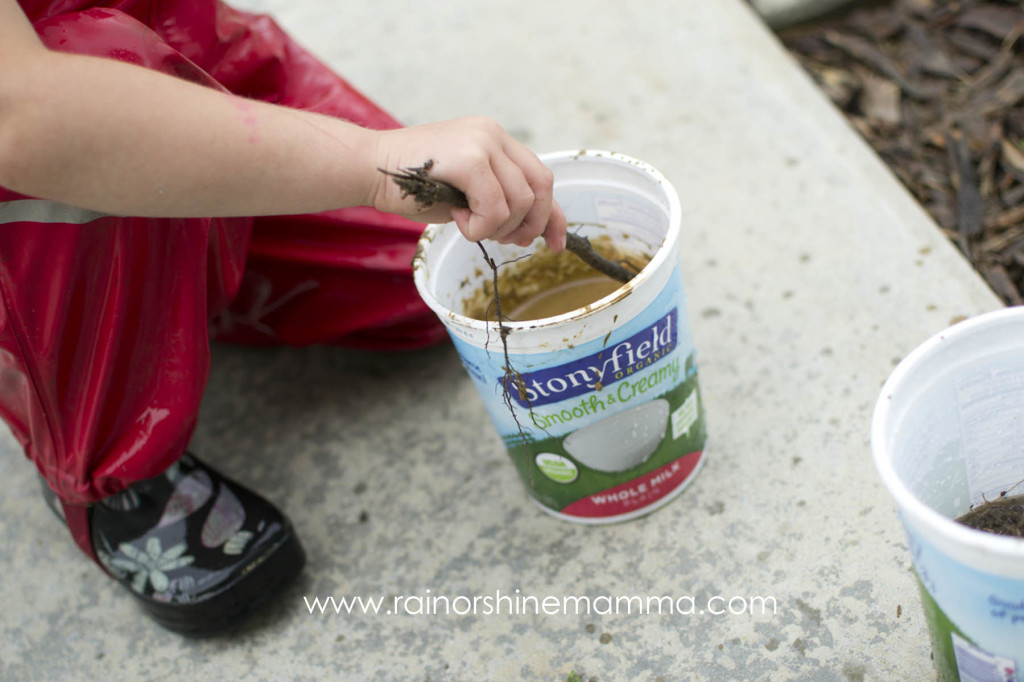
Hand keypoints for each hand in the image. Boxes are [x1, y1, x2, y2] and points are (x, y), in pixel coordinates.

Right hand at [369, 117, 566, 251]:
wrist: (368, 168)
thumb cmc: (410, 184)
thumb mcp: (465, 193)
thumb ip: (497, 200)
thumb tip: (530, 230)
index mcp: (496, 139)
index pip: (541, 177)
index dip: (554, 216)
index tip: (557, 245)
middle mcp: (494, 135)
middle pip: (540, 189)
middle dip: (528, 225)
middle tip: (502, 239)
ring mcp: (483, 142)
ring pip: (519, 202)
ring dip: (494, 227)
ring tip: (465, 222)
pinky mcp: (470, 158)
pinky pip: (495, 207)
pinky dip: (479, 226)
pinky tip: (455, 218)